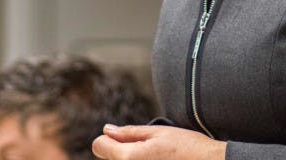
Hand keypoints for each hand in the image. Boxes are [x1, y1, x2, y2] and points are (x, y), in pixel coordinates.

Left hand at [92, 124, 226, 159]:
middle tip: (147, 149)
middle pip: (109, 158)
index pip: (98, 145)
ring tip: (155, 158)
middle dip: (120, 150)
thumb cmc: (186, 147)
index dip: (110, 138)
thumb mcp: (158, 133)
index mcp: (129, 157)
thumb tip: (106, 130)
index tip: (124, 137)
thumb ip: (129, 132)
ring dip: (131, 159)